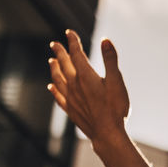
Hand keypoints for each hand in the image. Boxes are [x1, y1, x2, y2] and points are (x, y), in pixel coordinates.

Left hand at [48, 29, 130, 146]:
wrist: (107, 133)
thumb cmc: (115, 108)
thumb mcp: (116, 81)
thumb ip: (110, 60)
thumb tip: (105, 41)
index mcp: (85, 76)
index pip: (76, 54)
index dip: (73, 42)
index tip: (69, 33)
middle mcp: (74, 85)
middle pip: (64, 64)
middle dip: (60, 52)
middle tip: (54, 44)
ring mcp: (70, 97)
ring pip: (58, 79)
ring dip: (54, 68)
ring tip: (51, 61)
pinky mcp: (70, 109)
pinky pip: (58, 96)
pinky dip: (54, 89)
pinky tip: (51, 87)